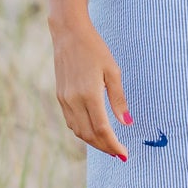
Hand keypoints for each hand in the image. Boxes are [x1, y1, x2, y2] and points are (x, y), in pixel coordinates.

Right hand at [50, 17, 131, 160]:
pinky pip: (71, 121)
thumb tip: (127, 123)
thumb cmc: (95, 49)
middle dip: (105, 147)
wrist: (68, 34)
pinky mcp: (60, 96)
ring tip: (108, 145)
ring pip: (78, 131)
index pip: (102, 129)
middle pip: (89, 135)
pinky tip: (93, 131)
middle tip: (118, 153)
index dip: (114, 144)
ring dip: (93, 141)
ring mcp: (64, 100)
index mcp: (89, 94)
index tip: (124, 153)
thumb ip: (119, 99)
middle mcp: (74, 100)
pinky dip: (82, 131)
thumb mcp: (112, 71)